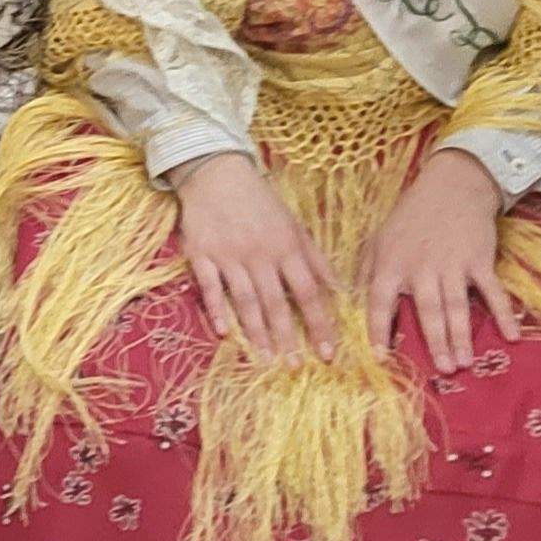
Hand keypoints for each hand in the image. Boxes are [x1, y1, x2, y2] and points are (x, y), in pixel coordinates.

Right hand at [171, 151, 338, 361]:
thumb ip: (315, 259)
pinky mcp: (202, 255)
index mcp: (287, 247)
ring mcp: (229, 256)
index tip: (328, 353)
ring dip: (257, 332)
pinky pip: (210, 287)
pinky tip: (225, 332)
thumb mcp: (294, 225)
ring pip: (245, 300)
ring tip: (265, 359)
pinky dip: (217, 309)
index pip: (309, 293)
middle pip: (277, 302)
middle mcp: (260, 254)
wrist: (216, 173)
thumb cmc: (260, 202)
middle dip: (289, 337)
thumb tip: (339, 290)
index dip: (320, 324)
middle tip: (296, 367)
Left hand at [358, 149, 520, 373]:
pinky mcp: (479, 260)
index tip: (379, 357)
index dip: (378, 330)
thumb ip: (366, 271)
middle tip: (443, 370)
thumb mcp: (378, 238)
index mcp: (391, 264)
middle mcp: (421, 267)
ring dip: (461, 336)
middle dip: (435, 342)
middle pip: (428, 310)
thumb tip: (350, 303)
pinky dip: (504, 314)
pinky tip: (512, 336)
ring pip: (457, 306)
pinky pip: (493, 291)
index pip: (379, 301)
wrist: (451, 186)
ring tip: (464, 362)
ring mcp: (452, 264)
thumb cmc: (410, 216)